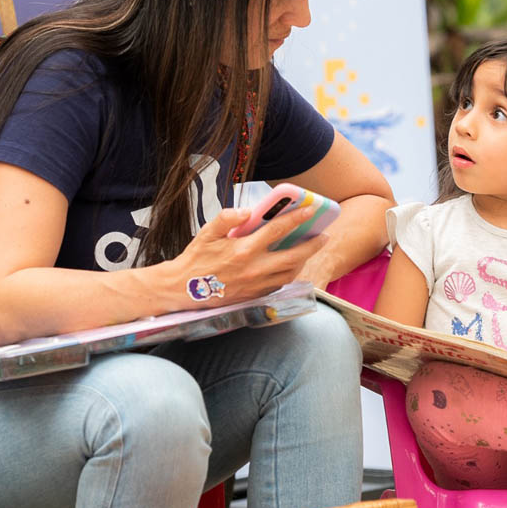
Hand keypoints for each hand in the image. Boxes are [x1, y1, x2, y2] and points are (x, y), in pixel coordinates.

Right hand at [170, 206, 328, 306]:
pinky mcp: (254, 296)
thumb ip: (227, 218)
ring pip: (289, 273)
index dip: (296, 219)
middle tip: (324, 236)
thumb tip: (248, 211)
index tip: (310, 211)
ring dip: (303, 261)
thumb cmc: (195, 258)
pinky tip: (290, 265)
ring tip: (308, 250)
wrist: (183, 290)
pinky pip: (278, 284)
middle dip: (312, 245)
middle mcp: (253, 269)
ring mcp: (255, 285)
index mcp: (243, 250)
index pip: (277, 230)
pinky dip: (288, 274)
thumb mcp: (207, 232)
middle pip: (293, 256)